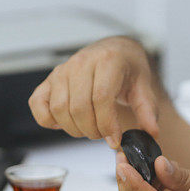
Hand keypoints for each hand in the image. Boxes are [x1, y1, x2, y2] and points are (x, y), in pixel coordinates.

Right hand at [28, 36, 160, 148]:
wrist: (113, 51)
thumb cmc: (127, 69)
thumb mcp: (143, 86)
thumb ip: (147, 110)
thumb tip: (151, 132)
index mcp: (107, 61)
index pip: (101, 97)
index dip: (107, 124)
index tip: (115, 139)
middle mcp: (81, 63)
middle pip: (79, 107)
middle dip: (92, 130)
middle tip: (103, 135)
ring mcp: (62, 71)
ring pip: (59, 109)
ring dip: (74, 128)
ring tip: (89, 129)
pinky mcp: (48, 80)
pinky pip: (38, 104)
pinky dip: (48, 120)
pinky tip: (66, 122)